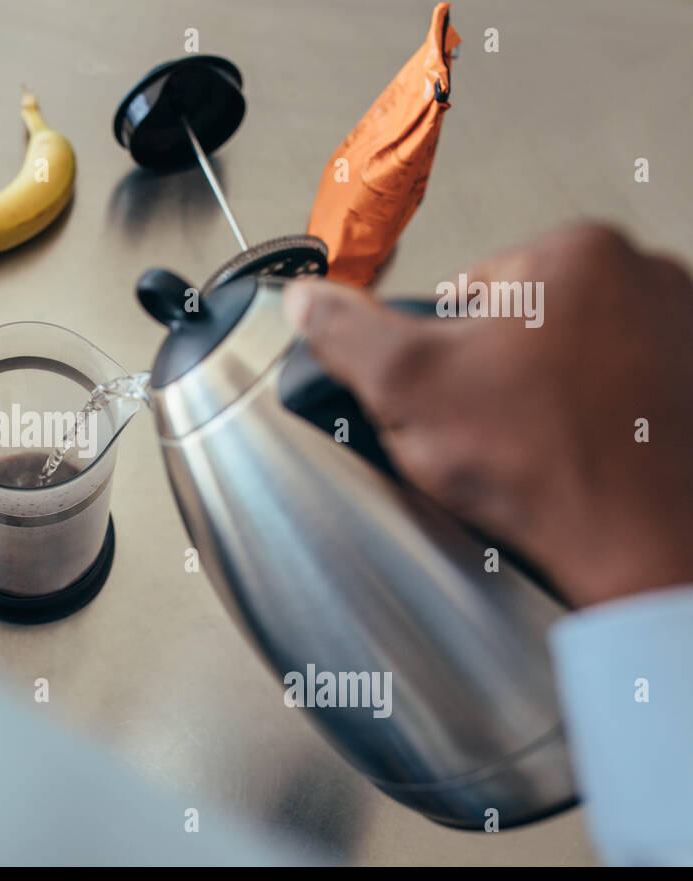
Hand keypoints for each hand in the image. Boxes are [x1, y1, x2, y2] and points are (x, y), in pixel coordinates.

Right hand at [283, 223, 692, 607]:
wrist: (644, 547)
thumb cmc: (548, 464)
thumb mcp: (407, 386)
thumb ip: (346, 333)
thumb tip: (308, 299)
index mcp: (576, 251)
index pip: (468, 290)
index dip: (440, 352)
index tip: (452, 394)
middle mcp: (646, 276)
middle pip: (524, 323)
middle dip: (496, 374)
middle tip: (491, 429)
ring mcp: (683, 331)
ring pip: (572, 360)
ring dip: (546, 398)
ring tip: (535, 449)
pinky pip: (620, 394)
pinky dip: (596, 421)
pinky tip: (577, 457)